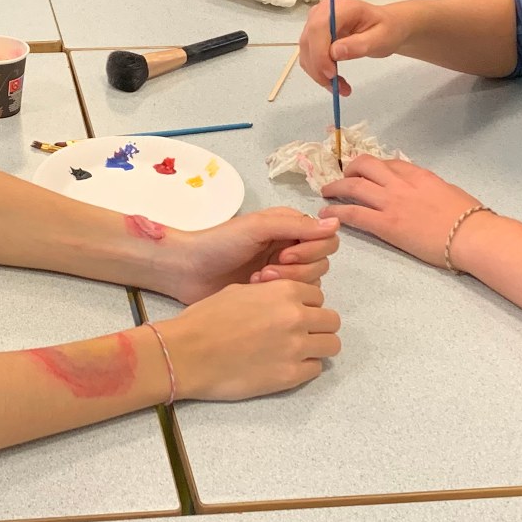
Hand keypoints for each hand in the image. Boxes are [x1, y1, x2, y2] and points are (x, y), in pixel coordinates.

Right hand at [159, 278, 341, 400]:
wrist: (187, 353)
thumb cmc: (205, 319)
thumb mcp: (239, 291)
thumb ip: (270, 295)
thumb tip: (281, 302)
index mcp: (284, 291)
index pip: (317, 296)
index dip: (306, 304)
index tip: (294, 312)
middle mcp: (296, 316)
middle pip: (331, 320)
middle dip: (317, 325)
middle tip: (300, 332)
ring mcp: (296, 348)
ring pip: (332, 344)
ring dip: (318, 346)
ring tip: (298, 351)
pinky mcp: (290, 376)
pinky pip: (316, 369)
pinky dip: (305, 367)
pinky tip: (285, 365)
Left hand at [160, 209, 340, 304]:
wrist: (187, 269)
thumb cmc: (219, 242)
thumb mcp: (257, 228)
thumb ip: (295, 226)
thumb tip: (335, 223)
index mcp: (289, 226)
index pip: (324, 238)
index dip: (311, 250)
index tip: (284, 254)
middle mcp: (290, 247)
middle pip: (321, 262)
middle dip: (297, 269)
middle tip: (266, 271)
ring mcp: (282, 271)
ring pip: (310, 282)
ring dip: (287, 282)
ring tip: (257, 281)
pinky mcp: (272, 293)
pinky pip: (294, 298)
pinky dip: (279, 296)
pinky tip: (255, 292)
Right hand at [298, 0, 412, 93]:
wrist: (385, 27)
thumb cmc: (387, 30)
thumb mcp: (380, 39)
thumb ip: (359, 45)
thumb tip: (334, 52)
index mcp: (341, 7)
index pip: (319, 27)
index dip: (319, 52)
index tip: (331, 74)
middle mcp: (323, 11)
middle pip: (308, 41)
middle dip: (319, 68)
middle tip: (338, 88)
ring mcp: (316, 22)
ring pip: (306, 52)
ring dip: (318, 74)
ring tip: (341, 87)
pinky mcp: (314, 35)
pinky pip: (309, 56)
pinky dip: (319, 72)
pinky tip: (335, 81)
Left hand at [319, 155, 481, 268]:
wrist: (471, 235)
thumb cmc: (469, 217)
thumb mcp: (447, 190)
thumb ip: (428, 187)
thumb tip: (420, 189)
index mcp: (418, 174)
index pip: (388, 163)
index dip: (373, 166)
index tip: (366, 172)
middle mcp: (400, 183)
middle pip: (365, 166)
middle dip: (350, 169)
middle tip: (343, 178)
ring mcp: (391, 202)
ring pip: (353, 186)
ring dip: (336, 187)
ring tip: (326, 193)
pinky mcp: (386, 225)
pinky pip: (355, 213)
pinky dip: (336, 211)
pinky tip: (326, 214)